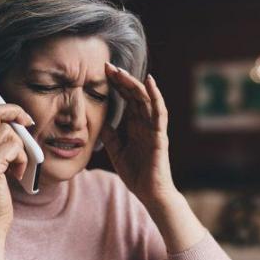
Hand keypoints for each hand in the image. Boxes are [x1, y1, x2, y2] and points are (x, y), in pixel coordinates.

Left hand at [102, 63, 177, 208]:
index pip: (126, 100)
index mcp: (135, 126)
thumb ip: (109, 136)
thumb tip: (99, 121)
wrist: (150, 193)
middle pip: (134, 95)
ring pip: (145, 99)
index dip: (116, 85)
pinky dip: (156, 96)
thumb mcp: (116, 152)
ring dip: (134, 84)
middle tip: (107, 66)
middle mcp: (145, 123)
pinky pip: (160, 112)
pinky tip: (150, 82)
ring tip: (121, 72)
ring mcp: (154, 128)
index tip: (102, 72)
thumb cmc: (137, 174)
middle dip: (121, 80)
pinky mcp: (160, 135)